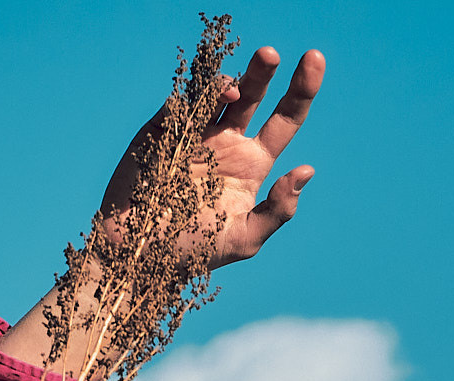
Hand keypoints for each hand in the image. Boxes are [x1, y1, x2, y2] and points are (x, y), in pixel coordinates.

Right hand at [100, 44, 324, 269]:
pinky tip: (198, 111)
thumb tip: (307, 170)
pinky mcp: (162, 131)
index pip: (284, 120)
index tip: (314, 58)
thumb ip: (277, 209)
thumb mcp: (244, 239)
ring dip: (227, 81)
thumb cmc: (193, 252)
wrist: (139, 254)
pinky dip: (191, 100)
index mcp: (252, 163)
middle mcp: (226, 142)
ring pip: (215, 92)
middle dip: (263, 71)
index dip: (301, 90)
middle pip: (253, 95)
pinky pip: (179, 105)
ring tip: (234, 90)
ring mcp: (194, 134)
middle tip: (270, 53)